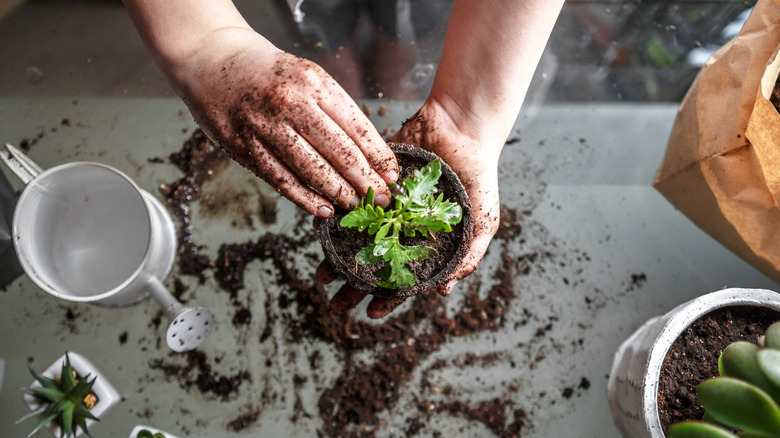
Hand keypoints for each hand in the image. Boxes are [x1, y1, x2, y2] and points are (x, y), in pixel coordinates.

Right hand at [168, 28, 397, 215]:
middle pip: (339, 152)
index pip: (357, 127)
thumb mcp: (307, 75)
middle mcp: (291, 103)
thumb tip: (366, 152)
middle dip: (366, 180)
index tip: (393, 175)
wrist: (211, 58)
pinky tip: (323, 209)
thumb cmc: (266, 71)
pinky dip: (305, 198)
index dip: (378, 156)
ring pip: (312, 170)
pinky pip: (281, 179)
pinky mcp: (244, 147)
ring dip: (339, 193)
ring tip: (357, 206)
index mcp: (314, 83)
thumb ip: (332, 109)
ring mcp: (265, 126)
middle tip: (382, 199)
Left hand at [317, 99, 500, 318]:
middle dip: (352, 285)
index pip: (403, 278)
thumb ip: (469, 255)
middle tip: (334, 301)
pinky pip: (348, 202)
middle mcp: (400, 228)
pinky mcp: (371, 182)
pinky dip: (333, 216)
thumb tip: (443, 290)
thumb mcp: (483, 220)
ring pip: (355, 238)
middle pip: (373, 264)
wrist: (462, 126)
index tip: (370, 313)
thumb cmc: (479, 175)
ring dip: (336, 257)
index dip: (387, 298)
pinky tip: (320, 230)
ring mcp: (384, 206)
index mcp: (425, 243)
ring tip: (320, 274)